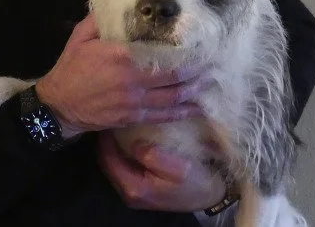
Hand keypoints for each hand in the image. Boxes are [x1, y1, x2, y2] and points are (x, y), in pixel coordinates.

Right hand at [35, 13, 206, 137]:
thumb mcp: (82, 37)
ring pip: (173, 97)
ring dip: (195, 90)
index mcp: (123, 57)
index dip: (185, 53)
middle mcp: (134, 80)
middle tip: (215, 64)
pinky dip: (182, 111)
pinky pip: (164, 115)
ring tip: (211, 82)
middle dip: (197, 71)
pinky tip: (197, 107)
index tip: (202, 46)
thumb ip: (101, 20)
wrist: (59, 105)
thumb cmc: (71, 68)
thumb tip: (119, 3)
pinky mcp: (133, 118)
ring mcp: (136, 102)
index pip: (162, 55)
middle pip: (175, 76)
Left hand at [96, 131, 226, 211]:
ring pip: (114, 166)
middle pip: (107, 164)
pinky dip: (122, 154)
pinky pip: (124, 168)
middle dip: (106, 143)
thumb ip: (153, 156)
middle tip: (109, 119)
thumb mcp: (178, 168)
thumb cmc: (195, 181)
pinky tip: (127, 140)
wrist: (209, 196)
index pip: (108, 160)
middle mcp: (128, 194)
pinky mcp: (141, 190)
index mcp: (134, 188)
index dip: (105, 139)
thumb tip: (134, 143)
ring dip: (114, 148)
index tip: (109, 117)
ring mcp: (134, 193)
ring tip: (116, 127)